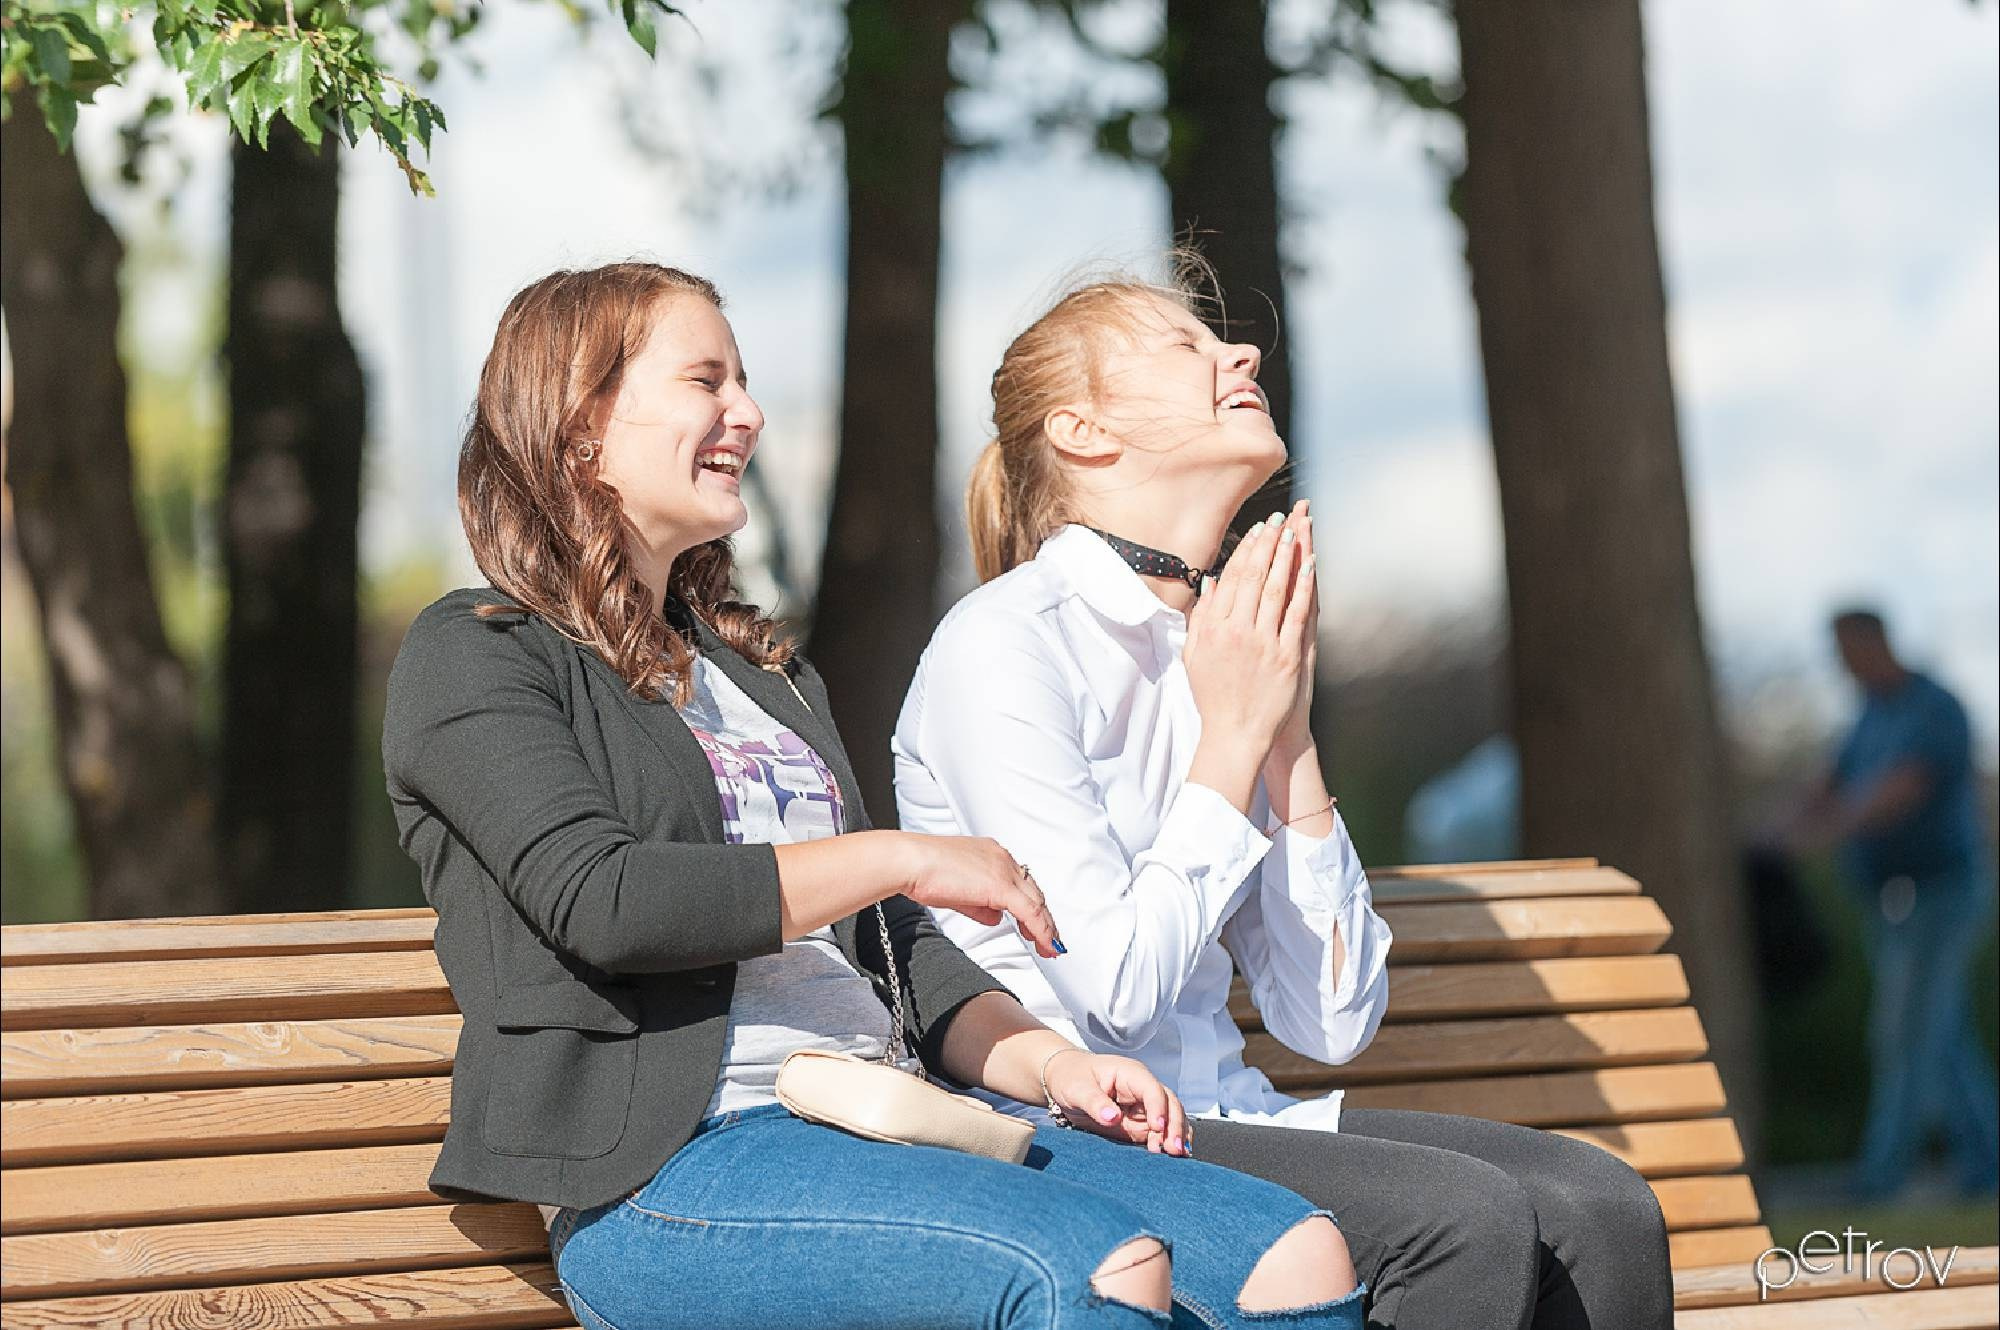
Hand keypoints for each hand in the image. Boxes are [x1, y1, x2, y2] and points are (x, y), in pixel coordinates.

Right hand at [899, 833, 1062, 958]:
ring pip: (1037, 903)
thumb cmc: (925, 872)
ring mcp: (1004, 871)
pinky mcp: (1001, 886)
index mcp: (993, 854)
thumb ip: (980, 905)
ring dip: (1046, 928)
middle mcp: (1003, 859)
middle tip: (1049, 941)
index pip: (1021, 883)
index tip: (1035, 924)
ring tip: (1050, 948)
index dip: (1031, 906)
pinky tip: (1044, 944)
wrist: (911, 863)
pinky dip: (1041, 931)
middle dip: (1044, 920)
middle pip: (1034, 893)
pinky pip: (1030, 912)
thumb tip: (995, 917)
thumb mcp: (959, 892)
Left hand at [1042, 1048, 1191, 1156]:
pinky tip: (1173, 1155)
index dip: (1158, 1107)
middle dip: (1174, 1125)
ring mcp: (1144, 1106)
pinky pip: (1160, 1132)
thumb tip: (1112, 1117)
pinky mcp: (1140, 1122)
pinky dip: (1168, 1141)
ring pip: (1171, 1118)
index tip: (1157, 1127)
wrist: (1065, 1079)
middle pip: (1169, 1103)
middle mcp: (1142, 1088)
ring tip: (1175, 1155)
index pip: (1152, 1089)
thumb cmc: (1072, 1077)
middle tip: (1173, 1148)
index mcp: (1130, 1074)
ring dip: (1175, 1135)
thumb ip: (1094, 1102)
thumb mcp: (1076, 1088)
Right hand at [1184, 505, 1316, 768]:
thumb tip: (1211, 584)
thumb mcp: (1195, 656)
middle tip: (1279, 518)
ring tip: (1295, 531)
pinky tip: (1309, 567)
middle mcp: (1238, 632)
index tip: (1257, 529)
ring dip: (1286, 557)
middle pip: (1255, 577)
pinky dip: (1303, 589)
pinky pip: (1296, 615)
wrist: (1235, 733)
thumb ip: (1202, 618)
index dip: (1247, 550)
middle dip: (1268, 544)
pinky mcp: (1286, 657)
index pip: (1233, 579)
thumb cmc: (1214, 696)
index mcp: (1215, 629)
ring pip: (1276, 590)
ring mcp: (1263, 643)